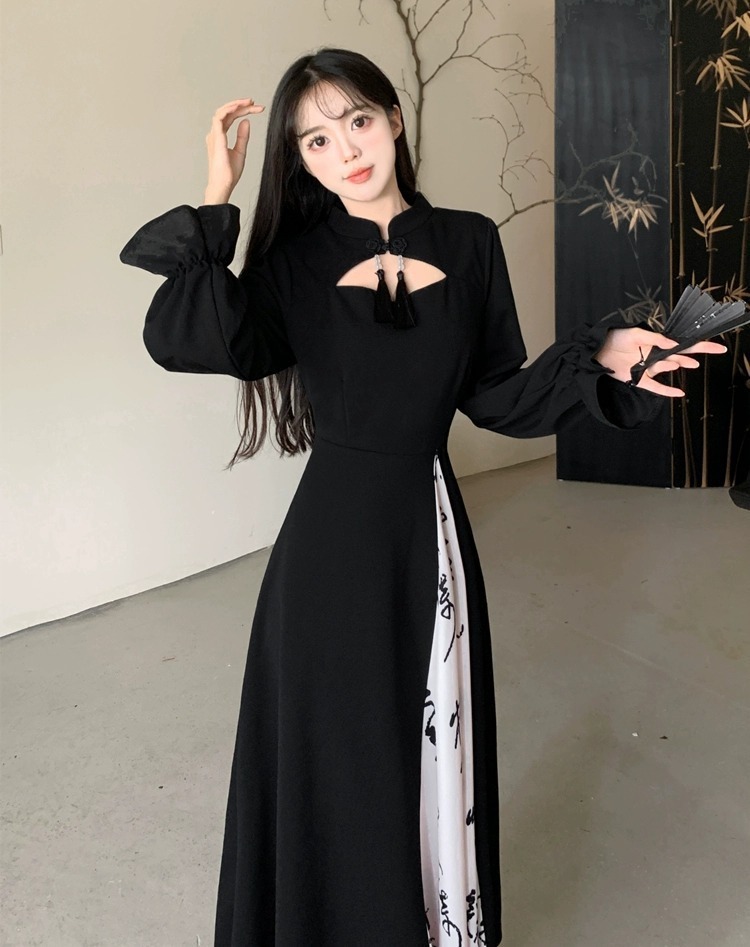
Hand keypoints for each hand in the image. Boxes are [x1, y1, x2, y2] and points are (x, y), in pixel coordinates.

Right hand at [204, 97, 264, 202]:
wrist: (224, 185)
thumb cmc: (229, 173)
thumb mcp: (240, 151)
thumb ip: (242, 136)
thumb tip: (247, 121)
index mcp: (220, 136)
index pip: (231, 118)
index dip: (242, 110)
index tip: (256, 108)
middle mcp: (215, 133)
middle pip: (227, 112)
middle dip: (241, 105)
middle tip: (254, 102)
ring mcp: (214, 135)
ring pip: (222, 112)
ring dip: (235, 105)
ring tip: (249, 102)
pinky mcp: (216, 138)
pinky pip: (219, 117)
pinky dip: (229, 110)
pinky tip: (240, 108)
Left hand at [593, 326, 728, 396]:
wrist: (597, 349)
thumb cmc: (616, 337)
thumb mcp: (636, 333)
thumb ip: (656, 339)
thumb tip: (674, 344)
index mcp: (656, 343)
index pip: (681, 344)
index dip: (699, 345)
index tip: (716, 345)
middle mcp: (655, 355)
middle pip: (680, 356)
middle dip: (696, 354)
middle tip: (717, 350)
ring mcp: (648, 368)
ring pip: (668, 367)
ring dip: (678, 364)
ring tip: (690, 363)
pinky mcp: (639, 379)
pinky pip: (656, 387)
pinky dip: (667, 391)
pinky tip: (679, 393)